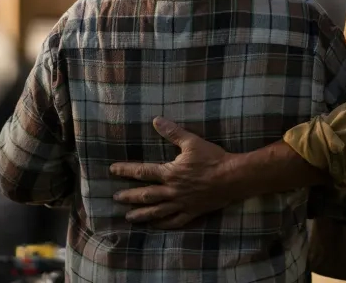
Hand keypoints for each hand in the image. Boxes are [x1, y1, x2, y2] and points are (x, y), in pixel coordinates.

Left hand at [108, 117, 237, 228]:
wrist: (233, 178)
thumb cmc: (213, 158)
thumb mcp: (192, 142)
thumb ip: (173, 132)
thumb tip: (156, 120)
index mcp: (170, 173)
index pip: (143, 172)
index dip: (126, 171)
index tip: (112, 170)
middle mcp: (172, 191)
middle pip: (146, 195)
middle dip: (129, 196)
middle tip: (115, 198)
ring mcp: (182, 203)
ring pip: (157, 211)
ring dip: (141, 214)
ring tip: (128, 217)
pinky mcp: (193, 212)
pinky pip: (175, 221)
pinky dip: (163, 224)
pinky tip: (155, 225)